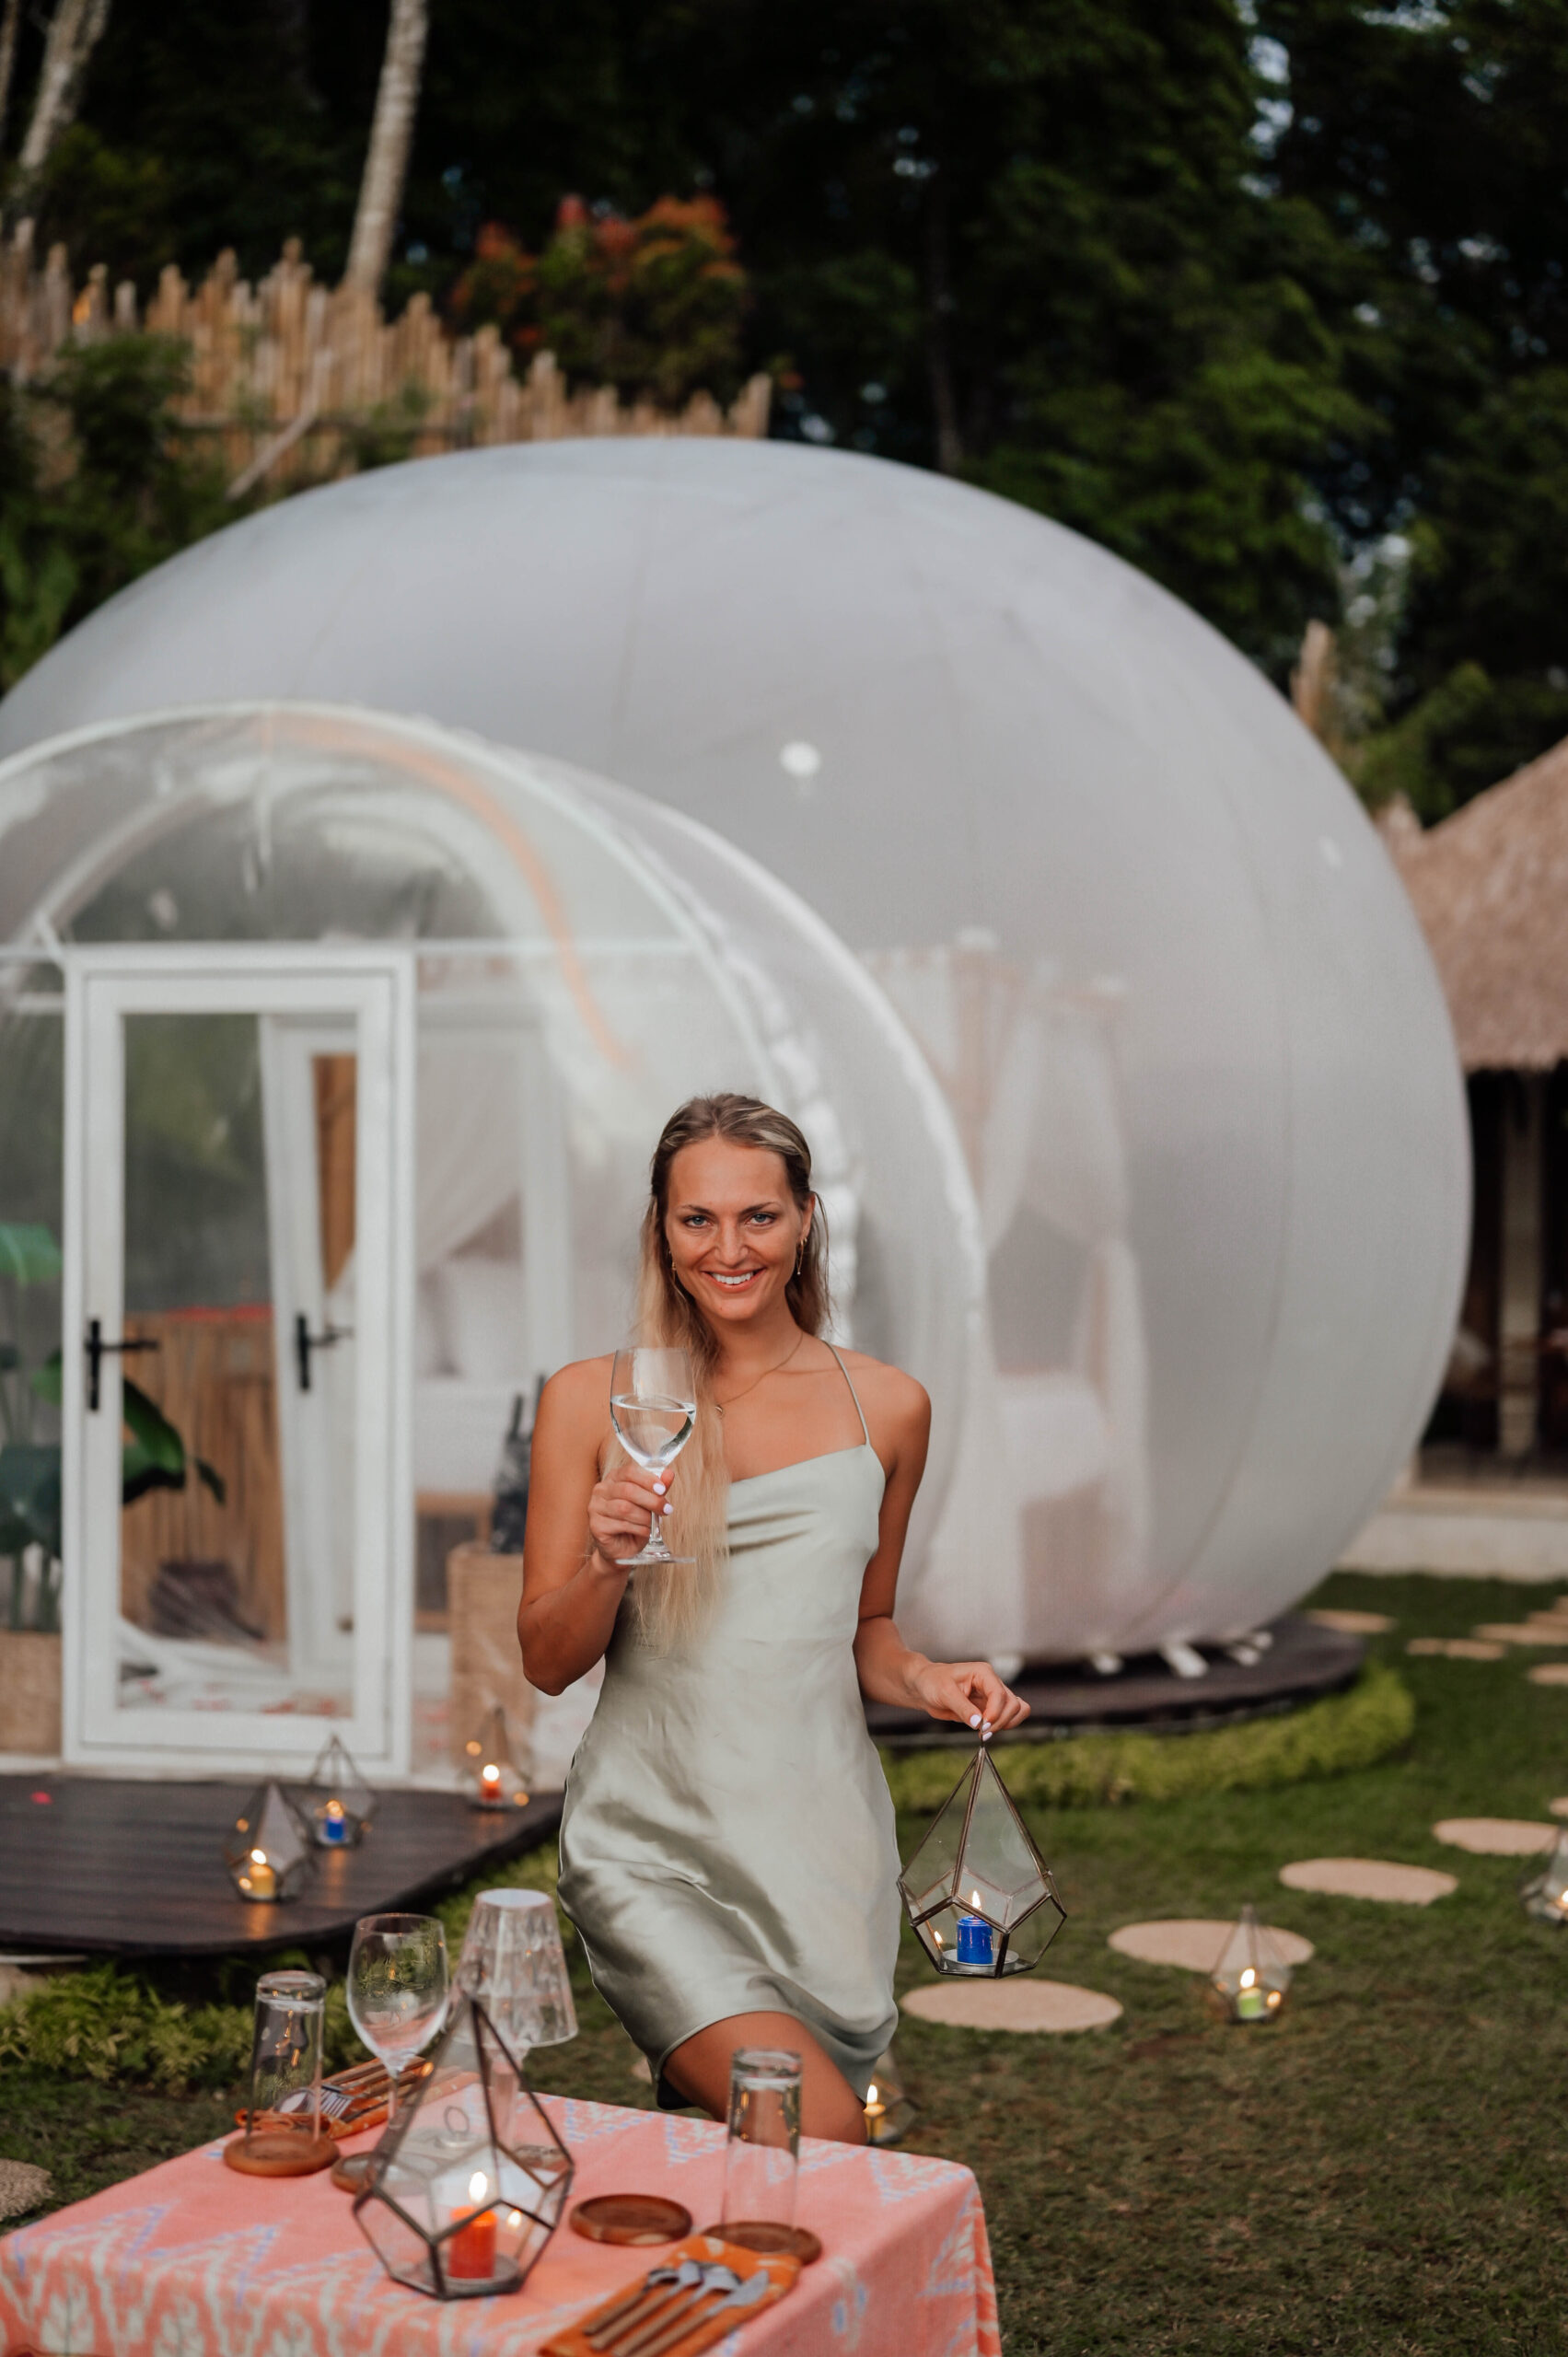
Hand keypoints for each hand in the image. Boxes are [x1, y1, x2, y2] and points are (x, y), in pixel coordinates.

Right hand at [587, 1461, 673, 1567]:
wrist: (623, 1548)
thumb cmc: (635, 1522)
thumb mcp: (650, 1503)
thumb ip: (658, 1489)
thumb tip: (669, 1474)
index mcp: (614, 1478)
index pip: (629, 1471)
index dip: (648, 1479)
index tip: (663, 1490)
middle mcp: (601, 1490)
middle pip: (628, 1490)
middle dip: (651, 1500)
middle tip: (665, 1509)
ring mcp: (595, 1507)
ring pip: (624, 1508)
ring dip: (645, 1517)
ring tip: (653, 1523)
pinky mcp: (596, 1525)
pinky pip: (621, 1524)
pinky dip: (638, 1529)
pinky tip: (645, 1531)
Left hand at [908, 1657, 1029, 1737]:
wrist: (925, 1687)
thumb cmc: (933, 1682)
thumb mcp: (945, 1693)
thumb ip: (963, 1708)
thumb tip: (979, 1723)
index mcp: (983, 1673)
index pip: (1000, 1694)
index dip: (995, 1712)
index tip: (982, 1726)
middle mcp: (992, 1683)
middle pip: (1013, 1704)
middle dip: (1001, 1721)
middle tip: (982, 1731)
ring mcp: (993, 1696)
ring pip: (1017, 1710)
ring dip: (1006, 1724)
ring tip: (985, 1732)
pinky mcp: (990, 1708)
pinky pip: (1008, 1717)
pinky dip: (1003, 1726)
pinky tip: (985, 1730)